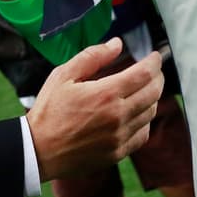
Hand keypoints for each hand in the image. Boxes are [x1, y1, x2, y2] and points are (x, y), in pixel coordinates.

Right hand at [25, 37, 164, 182]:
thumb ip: (92, 57)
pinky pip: (142, 134)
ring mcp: (119, 137)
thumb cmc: (48, 111)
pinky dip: (145, 120)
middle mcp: (118, 116)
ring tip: (144, 89)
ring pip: (150, 113)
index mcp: (105, 94)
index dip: (154, 62)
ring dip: (152, 98)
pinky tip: (136, 113)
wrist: (38, 151)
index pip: (144, 74)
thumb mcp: (63, 75)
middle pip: (153, 92)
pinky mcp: (117, 153)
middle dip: (158, 77)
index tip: (156, 56)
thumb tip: (117, 44)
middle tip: (154, 70)